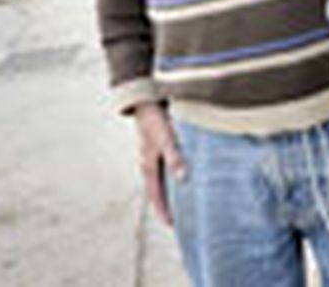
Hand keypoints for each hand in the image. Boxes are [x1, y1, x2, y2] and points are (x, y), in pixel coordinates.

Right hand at [131, 102, 186, 226]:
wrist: (145, 101)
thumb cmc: (155, 120)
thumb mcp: (166, 139)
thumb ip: (174, 157)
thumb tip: (182, 178)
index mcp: (148, 167)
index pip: (155, 196)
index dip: (163, 211)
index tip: (171, 225)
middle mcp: (148, 165)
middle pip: (157, 191)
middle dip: (166, 206)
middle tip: (178, 219)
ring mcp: (151, 157)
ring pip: (161, 181)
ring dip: (169, 192)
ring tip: (182, 203)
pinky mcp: (157, 149)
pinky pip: (163, 170)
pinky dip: (172, 178)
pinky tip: (182, 178)